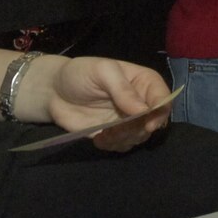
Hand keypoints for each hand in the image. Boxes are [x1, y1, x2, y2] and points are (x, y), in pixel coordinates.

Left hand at [42, 56, 171, 151]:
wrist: (54, 91)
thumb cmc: (79, 74)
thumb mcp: (101, 71)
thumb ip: (122, 89)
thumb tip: (144, 110)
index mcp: (143, 81)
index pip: (163, 98)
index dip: (161, 112)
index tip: (149, 124)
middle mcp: (141, 102)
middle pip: (154, 121)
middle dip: (137, 129)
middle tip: (116, 129)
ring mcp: (129, 120)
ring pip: (140, 137)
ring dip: (124, 139)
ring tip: (103, 133)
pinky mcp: (116, 134)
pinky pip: (124, 146)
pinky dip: (113, 146)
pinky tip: (98, 138)